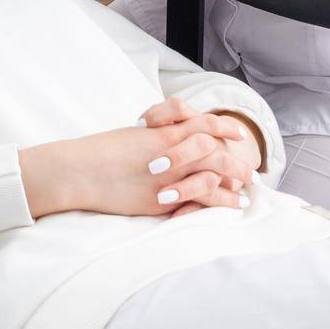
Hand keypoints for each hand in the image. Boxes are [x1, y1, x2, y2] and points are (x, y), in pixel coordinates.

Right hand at [19, 111, 252, 220]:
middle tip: (249, 170)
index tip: (237, 135)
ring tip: (246, 188)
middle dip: (236, 158)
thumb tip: (167, 140)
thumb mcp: (131, 137)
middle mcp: (170, 149)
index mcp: (162, 132)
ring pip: (214, 171)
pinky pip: (201, 198)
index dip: (223, 126)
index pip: (203, 122)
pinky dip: (221, 201)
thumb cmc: (100, 152)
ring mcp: (168, 174)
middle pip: (215, 147)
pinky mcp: (162, 198)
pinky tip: (232, 205)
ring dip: (234, 179)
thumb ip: (154, 138)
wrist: (80, 169)